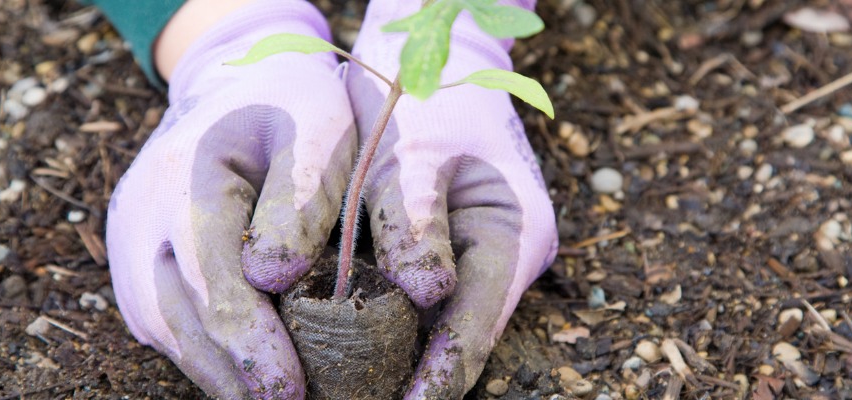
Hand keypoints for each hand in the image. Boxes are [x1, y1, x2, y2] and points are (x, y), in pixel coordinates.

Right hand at [105, 2, 353, 397]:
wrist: (234, 83)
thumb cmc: (291, 107)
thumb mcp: (318, 129)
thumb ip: (301, 198)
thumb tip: (276, 277)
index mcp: (189, 176)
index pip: (213, 279)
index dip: (252, 344)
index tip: (290, 392)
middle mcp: (142, 216)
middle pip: (180, 318)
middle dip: (236, 376)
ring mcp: (129, 243)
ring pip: (165, 330)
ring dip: (218, 376)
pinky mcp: (135, 265)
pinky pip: (162, 323)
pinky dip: (203, 357)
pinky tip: (246, 380)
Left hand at [346, 1, 555, 396]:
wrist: (431, 55)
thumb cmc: (427, 94)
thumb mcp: (415, 151)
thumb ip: (415, 220)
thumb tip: (425, 295)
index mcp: (516, 235)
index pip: (475, 330)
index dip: (438, 379)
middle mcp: (503, 257)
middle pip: (457, 338)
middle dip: (409, 378)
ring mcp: (475, 258)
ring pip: (434, 326)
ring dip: (391, 359)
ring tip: (338, 392)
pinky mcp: (444, 254)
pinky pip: (413, 303)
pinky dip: (379, 324)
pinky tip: (335, 347)